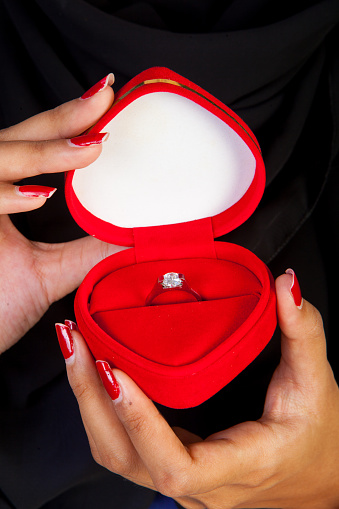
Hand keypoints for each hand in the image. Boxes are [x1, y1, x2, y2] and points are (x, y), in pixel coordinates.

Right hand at [0, 74, 124, 352]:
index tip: (108, 105)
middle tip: (105, 101)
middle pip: (15, 140)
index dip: (67, 123)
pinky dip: (3, 196)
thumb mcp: (48, 274)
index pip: (33, 148)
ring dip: (41, 153)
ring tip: (91, 149)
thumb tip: (134, 235)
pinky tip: (38, 196)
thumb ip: (86, 250)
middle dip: (60, 119)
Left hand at [59, 270, 338, 508]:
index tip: (117, 369)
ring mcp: (180, 483)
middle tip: (77, 342)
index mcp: (238, 466)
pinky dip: (100, 409)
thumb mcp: (315, 382)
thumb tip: (284, 284)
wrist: (313, 474)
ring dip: (88, 403)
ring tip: (74, 350)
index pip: (174, 464)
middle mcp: (200, 487)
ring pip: (115, 455)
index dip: (140, 421)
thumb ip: (302, 330)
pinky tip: (94, 371)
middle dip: (92, 399)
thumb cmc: (316, 434)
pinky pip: (122, 447)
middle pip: (125, 457)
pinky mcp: (169, 467)